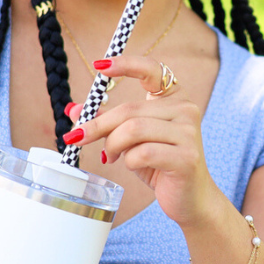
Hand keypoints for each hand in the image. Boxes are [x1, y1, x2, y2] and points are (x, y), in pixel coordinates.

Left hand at [64, 55, 222, 227]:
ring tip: (111, 156)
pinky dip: (128, 161)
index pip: (152, 69)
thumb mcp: (132, 139)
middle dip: (98, 125)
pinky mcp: (186, 158)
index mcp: (175, 98)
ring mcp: (188, 134)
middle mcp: (186, 110)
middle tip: (77, 137)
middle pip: (129, 110)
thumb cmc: (159, 164)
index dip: (125, 65)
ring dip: (113, 145)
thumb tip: (74, 110)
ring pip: (133, 130)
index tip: (99, 66)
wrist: (190, 198)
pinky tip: (130, 165)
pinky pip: (142, 153)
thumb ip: (109, 121)